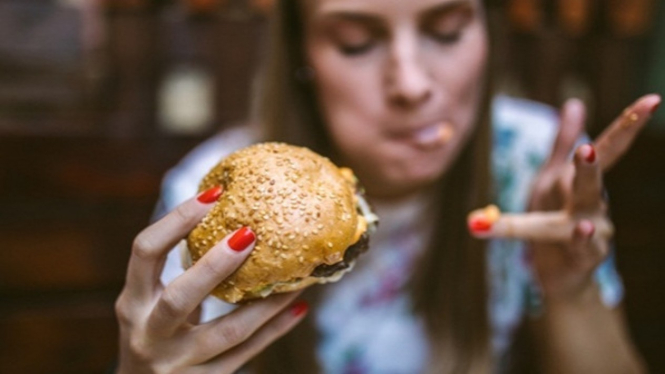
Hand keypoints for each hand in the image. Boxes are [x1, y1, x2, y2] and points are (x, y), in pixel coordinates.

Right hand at [115, 186, 306, 373]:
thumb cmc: (155, 334)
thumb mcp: (152, 304)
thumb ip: (180, 273)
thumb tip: (232, 220)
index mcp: (133, 302)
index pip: (144, 252)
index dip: (176, 220)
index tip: (212, 195)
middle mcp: (148, 333)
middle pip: (181, 297)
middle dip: (215, 265)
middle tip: (249, 233)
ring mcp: (175, 363)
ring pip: (227, 332)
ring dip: (265, 303)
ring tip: (295, 278)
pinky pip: (245, 354)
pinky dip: (274, 330)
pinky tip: (298, 308)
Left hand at [469, 94, 660, 301]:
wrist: (558, 273)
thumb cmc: (554, 222)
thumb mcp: (551, 179)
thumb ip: (561, 142)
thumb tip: (574, 104)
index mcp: (581, 183)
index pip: (607, 150)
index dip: (628, 126)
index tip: (652, 100)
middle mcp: (594, 204)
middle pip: (594, 179)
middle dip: (596, 160)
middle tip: (588, 146)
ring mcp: (594, 231)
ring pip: (587, 211)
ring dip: (585, 196)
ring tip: (584, 169)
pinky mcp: (584, 258)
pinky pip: (581, 247)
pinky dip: (581, 238)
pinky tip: (582, 227)